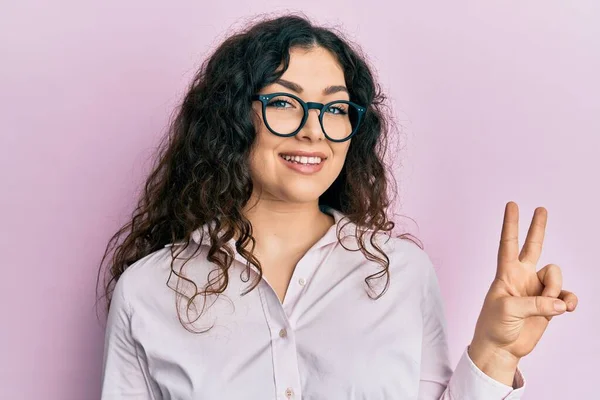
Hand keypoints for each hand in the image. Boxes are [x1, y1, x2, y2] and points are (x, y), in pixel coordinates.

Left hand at [470, 202, 577, 364]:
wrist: (501, 348)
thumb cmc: (494, 325)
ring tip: (547, 306)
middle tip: (541, 209)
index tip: (512, 205)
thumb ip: (535, 303)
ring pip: (555, 276)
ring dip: (555, 290)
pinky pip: (566, 297)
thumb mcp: (508, 310)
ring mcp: (536, 290)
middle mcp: (522, 277)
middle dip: (537, 228)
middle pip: (533, 247)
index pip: (508, 244)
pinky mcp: (549, 306)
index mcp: (506, 273)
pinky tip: (566, 308)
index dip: (510, 224)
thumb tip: (559, 304)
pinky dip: (568, 301)